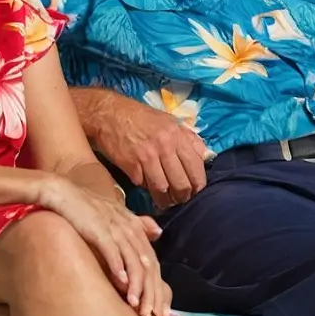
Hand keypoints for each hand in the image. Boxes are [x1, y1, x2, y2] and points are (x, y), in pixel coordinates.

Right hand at [39, 175, 173, 315]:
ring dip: (137, 287)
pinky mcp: (99, 229)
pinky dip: (119, 269)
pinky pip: (113, 252)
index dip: (158, 287)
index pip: (152, 261)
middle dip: (152, 293)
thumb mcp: (116, 214)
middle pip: (148, 265)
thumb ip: (138, 224)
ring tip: (137, 307)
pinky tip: (122, 285)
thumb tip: (158, 232)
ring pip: (134, 262)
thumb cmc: (86, 207)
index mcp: (134, 227)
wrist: (61, 192)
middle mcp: (129, 228)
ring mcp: (115, 228)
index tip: (160, 310)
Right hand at [92, 95, 212, 210]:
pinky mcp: (130, 165)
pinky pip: (143, 185)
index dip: (198, 185)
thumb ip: (189, 139)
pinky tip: (146, 186)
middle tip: (179, 199)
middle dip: (182, 197)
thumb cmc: (141, 117)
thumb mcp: (169, 121)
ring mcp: (146, 157)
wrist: (108, 114)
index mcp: (177, 135)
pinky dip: (145, 188)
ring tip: (164, 201)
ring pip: (163, 189)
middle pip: (181, 183)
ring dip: (165, 200)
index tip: (195, 191)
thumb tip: (206, 157)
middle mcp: (164, 146)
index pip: (196, 167)